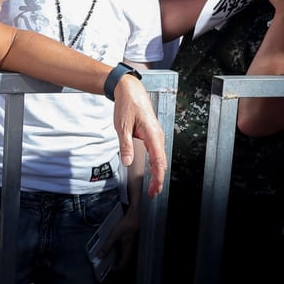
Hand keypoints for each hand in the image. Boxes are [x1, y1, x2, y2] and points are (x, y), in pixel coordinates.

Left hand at [98, 206, 139, 270]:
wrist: (135, 217)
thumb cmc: (126, 226)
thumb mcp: (114, 236)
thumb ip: (107, 246)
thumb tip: (100, 256)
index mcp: (127, 250)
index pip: (123, 263)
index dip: (117, 268)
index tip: (111, 269)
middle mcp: (129, 248)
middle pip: (123, 258)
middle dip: (116, 262)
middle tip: (108, 263)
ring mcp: (130, 242)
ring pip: (123, 252)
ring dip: (116, 255)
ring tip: (108, 254)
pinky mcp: (128, 237)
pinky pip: (122, 246)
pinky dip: (117, 247)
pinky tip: (112, 243)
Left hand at [113, 75, 166, 196]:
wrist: (129, 90)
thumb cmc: (127, 105)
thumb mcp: (122, 126)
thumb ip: (126, 145)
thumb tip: (128, 162)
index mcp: (152, 134)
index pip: (158, 161)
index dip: (157, 177)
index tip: (155, 189)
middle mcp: (157, 136)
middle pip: (161, 162)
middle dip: (158, 179)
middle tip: (153, 193)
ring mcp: (156, 135)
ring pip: (160, 158)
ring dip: (157, 172)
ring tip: (152, 186)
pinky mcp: (152, 134)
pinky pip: (156, 152)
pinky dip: (155, 164)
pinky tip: (152, 171)